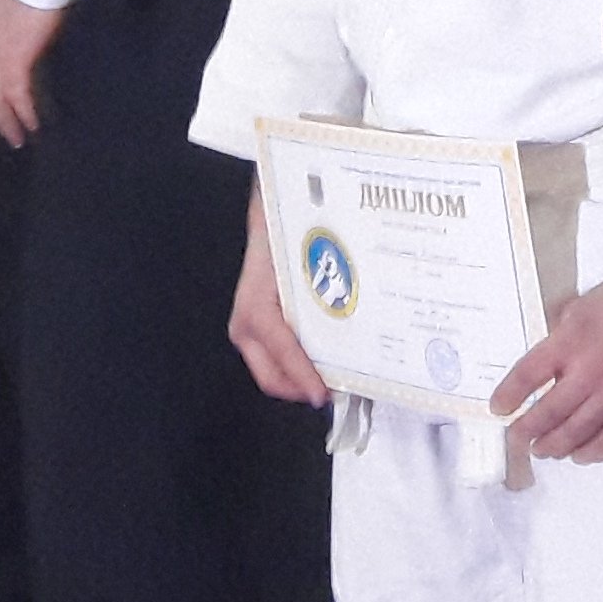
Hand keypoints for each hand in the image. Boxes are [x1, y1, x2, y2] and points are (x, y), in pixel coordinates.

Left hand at [0, 0, 66, 147]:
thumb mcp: (10, 9)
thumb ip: (11, 29)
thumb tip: (24, 42)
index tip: (4, 113)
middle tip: (10, 136)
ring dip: (7, 121)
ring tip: (19, 137)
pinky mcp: (15, 60)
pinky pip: (17, 95)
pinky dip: (24, 112)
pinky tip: (32, 124)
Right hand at [230, 187, 328, 405]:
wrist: (269, 207)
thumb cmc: (284, 231)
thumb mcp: (306, 258)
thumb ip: (327, 284)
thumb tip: (356, 311)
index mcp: (256, 310)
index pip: (282, 356)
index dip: (304, 379)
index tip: (324, 394)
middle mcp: (246, 324)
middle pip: (273, 377)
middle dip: (306, 386)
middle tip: (341, 389)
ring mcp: (248, 327)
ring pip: (275, 370)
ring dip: (305, 375)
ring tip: (339, 374)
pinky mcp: (257, 325)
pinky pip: (277, 356)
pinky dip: (300, 362)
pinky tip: (327, 354)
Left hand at [490, 255, 602, 463]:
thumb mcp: (579, 307)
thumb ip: (558, 337)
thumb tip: (541, 365)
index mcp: (569, 342)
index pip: (526, 376)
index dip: (508, 397)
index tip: (499, 409)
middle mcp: (589, 370)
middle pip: (546, 414)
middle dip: (525, 432)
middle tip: (517, 438)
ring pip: (575, 433)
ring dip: (553, 446)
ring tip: (543, 449)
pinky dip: (593, 452)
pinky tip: (581, 454)